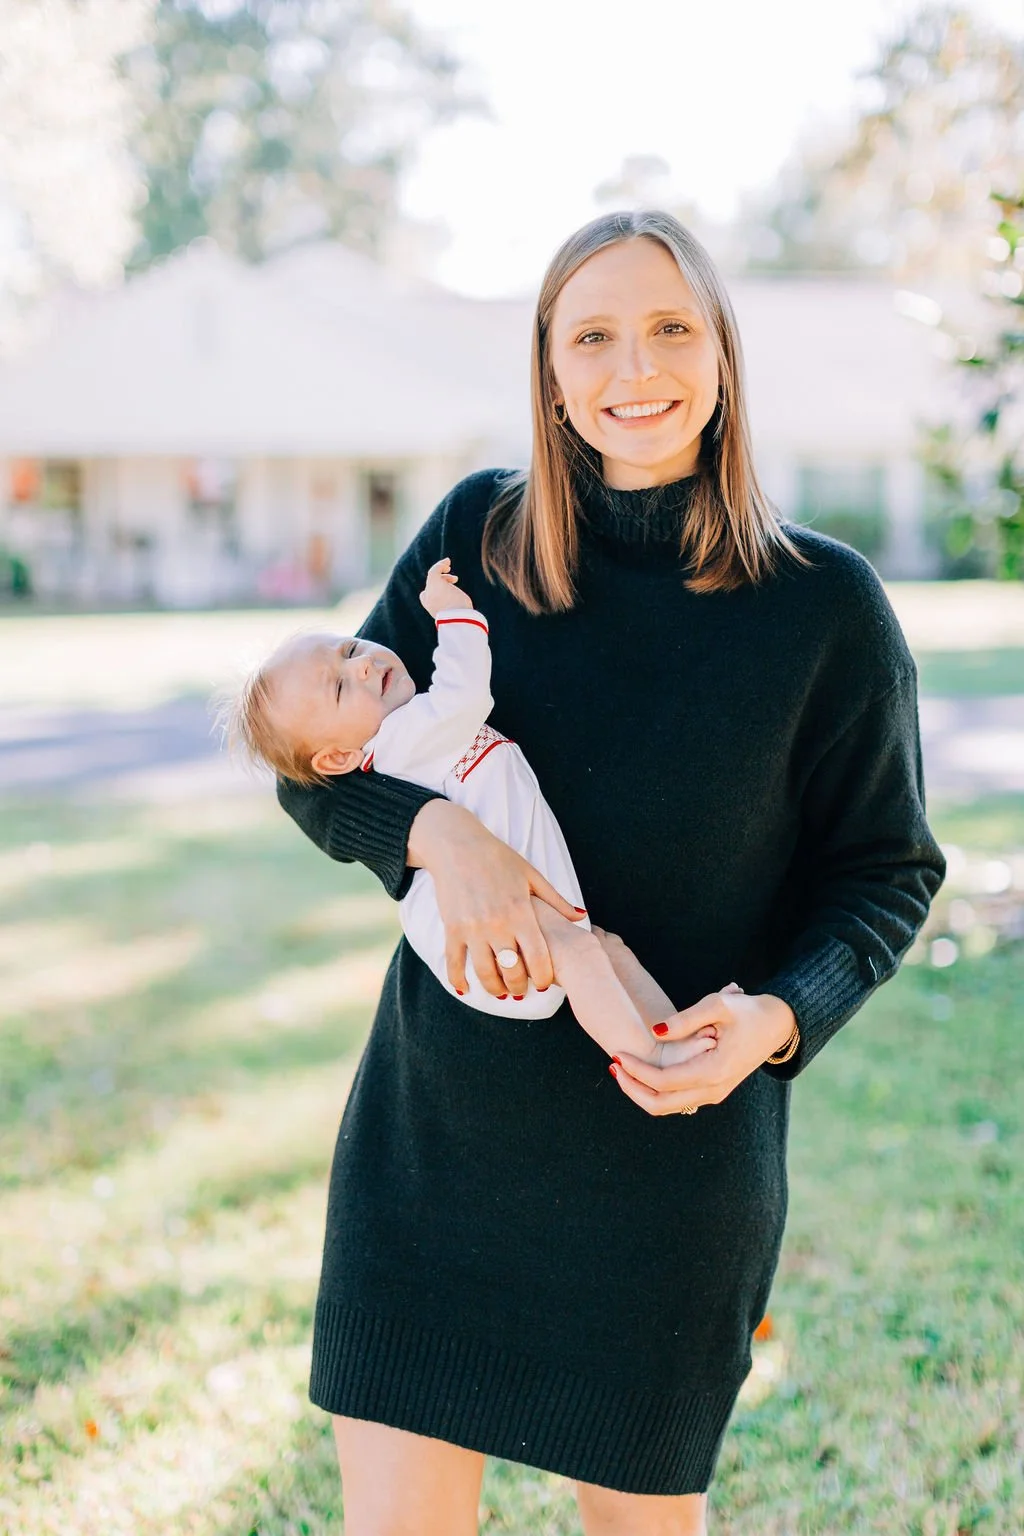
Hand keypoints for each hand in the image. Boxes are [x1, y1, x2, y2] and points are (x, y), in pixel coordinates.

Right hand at [408, 800, 585, 997]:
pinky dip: (458, 979)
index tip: (544, 984)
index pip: (538, 957)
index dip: (543, 977)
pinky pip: (454, 962)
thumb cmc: (498, 858)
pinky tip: (465, 988)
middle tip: (522, 990)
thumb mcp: (532, 876)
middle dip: (519, 987)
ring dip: (494, 988)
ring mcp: (472, 928)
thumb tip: (582, 918)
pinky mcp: (452, 928)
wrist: (458, 845)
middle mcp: (497, 924)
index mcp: (521, 912)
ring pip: (485, 972)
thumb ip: (557, 901)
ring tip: (500, 992)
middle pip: (512, 971)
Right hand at [419, 557, 473, 617]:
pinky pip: (435, 570)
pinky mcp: (435, 583)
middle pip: (430, 585)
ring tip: (455, 575)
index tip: (448, 588)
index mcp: (432, 609)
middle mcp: (428, 600)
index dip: (433, 590)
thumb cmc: (463, 619)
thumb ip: (459, 608)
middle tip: (455, 579)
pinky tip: (447, 562)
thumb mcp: (461, 613)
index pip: (425, 596)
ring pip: (433, 577)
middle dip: (441, 580)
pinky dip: (441, 565)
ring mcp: (431, 591)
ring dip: (441, 570)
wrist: (458, 620)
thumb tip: (467, 610)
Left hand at [608, 985, 796, 1115]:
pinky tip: (642, 1069)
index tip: (617, 1054)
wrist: (779, 1024)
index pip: (663, 1082)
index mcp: (714, 1071)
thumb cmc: (748, 1010)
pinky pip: (677, 1098)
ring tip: (622, 1067)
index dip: (636, 1070)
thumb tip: (654, 1032)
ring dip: (642, 1091)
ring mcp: (714, 1093)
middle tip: (613, 1065)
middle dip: (632, 1088)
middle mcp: (713, 1090)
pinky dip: (656, 1089)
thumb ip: (685, 1019)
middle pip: (660, 1105)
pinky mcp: (713, 1090)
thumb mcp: (718, 1005)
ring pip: (668, 1106)